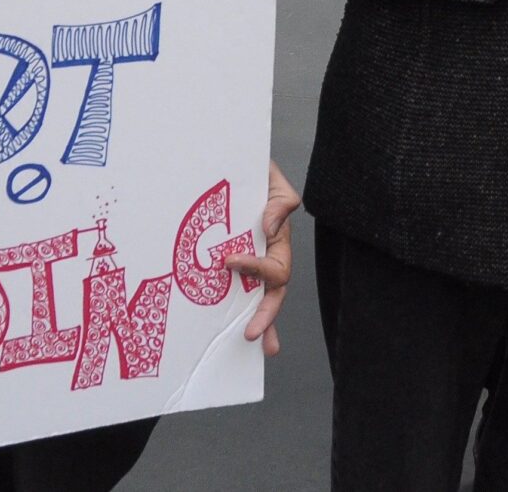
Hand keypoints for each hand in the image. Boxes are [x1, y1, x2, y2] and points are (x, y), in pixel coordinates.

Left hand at [226, 159, 300, 354]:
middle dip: (266, 314)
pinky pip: (237, 289)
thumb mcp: (271, 179)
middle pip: (273, 292)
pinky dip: (238, 309)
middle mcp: (267, 255)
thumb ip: (280, 200)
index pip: (275, 265)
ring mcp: (251, 260)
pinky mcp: (232, 262)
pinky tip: (233, 328)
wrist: (233, 165)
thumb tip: (269, 228)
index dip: (255, 267)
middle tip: (252, 333)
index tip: (228, 261)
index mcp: (278, 239)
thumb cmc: (254, 172)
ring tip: (252, 342)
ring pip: (260, 298)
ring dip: (260, 322)